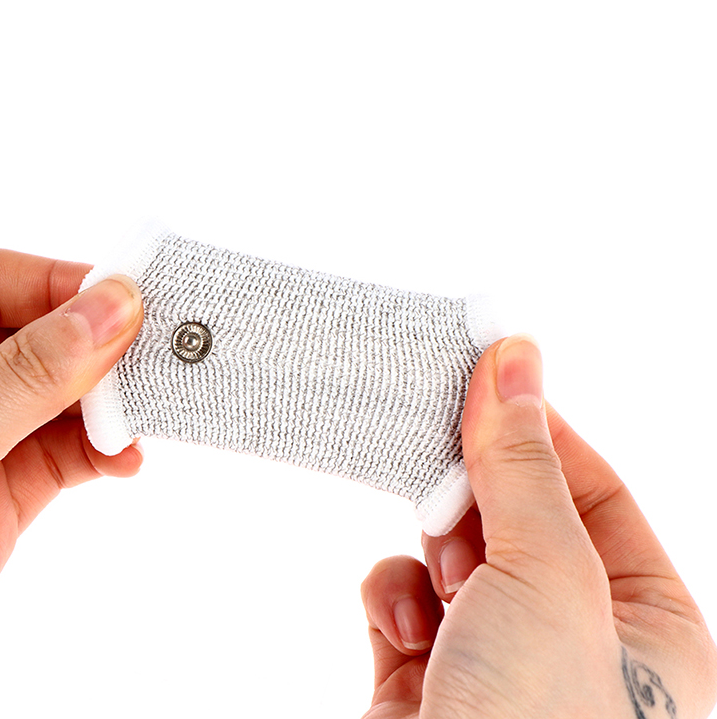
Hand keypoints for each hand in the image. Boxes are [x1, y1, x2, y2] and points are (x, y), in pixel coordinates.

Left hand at [0, 248, 142, 703]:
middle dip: (93, 345)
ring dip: (107, 402)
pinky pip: (64, 452)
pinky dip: (101, 452)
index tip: (125, 297)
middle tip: (152, 350)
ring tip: (145, 410)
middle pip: (32, 335)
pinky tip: (125, 459)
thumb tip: (112, 307)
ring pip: (56, 395)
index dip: (55, 282)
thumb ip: (29, 373)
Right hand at [360, 334, 716, 717]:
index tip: (491, 372)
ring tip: (434, 567)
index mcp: (649, 631)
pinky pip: (405, 601)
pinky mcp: (423, 683)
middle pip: (518, 518)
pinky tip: (400, 618)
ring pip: (454, 556)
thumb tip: (516, 362)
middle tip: (446, 456)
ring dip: (432, 547)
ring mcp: (494, 665)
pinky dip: (393, 593)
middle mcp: (575, 648)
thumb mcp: (548, 578)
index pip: (594, 492)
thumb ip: (525, 465)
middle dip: (477, 493)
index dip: (541, 430)